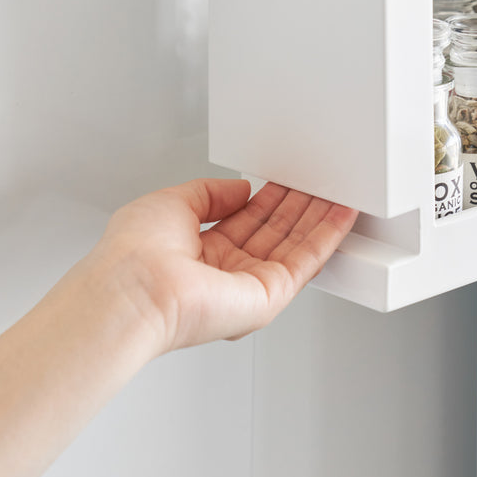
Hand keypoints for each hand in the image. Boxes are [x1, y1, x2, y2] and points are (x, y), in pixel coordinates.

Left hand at [88, 178, 357, 354]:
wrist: (134, 290)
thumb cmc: (134, 256)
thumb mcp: (171, 202)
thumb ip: (209, 193)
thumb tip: (241, 189)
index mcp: (199, 253)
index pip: (247, 221)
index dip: (272, 197)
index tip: (290, 179)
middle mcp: (225, 273)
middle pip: (276, 233)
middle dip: (301, 205)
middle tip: (323, 182)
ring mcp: (249, 287)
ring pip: (297, 246)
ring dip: (321, 218)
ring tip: (341, 193)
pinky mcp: (268, 298)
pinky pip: (306, 263)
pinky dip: (328, 237)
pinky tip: (342, 215)